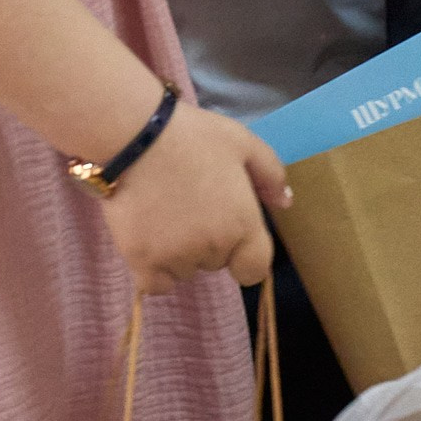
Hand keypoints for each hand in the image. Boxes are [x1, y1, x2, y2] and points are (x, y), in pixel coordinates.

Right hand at [97, 99, 289, 292]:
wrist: (135, 136)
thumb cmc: (193, 136)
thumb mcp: (243, 143)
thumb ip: (270, 175)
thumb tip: (285, 203)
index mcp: (242, 224)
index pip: (254, 270)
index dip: (245, 257)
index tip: (232, 238)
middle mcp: (212, 249)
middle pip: (216, 263)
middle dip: (208, 242)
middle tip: (191, 206)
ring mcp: (175, 258)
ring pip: (185, 271)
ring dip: (180, 254)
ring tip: (165, 214)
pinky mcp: (140, 261)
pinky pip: (156, 284)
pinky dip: (155, 269)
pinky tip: (150, 240)